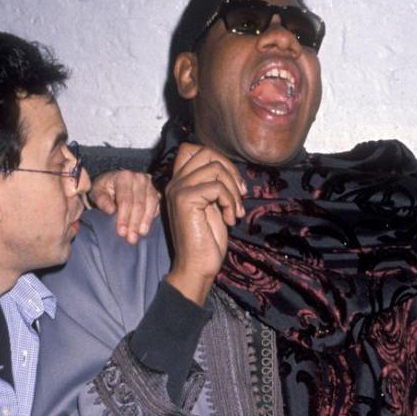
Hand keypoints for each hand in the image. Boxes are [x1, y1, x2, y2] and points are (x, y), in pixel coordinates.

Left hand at [90, 171, 160, 243]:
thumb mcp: (97, 192)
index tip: (121, 232)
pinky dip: (152, 217)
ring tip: (140, 234)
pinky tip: (146, 227)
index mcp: (124, 177)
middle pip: (139, 204)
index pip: (125, 200)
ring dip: (146, 222)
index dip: (123, 217)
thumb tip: (111, 210)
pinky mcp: (155, 193)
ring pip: (151, 204)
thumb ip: (102, 200)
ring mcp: (150, 185)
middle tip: (131, 238)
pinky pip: (157, 206)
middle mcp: (140, 178)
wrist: (114, 184)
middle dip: (134, 223)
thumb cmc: (105, 189)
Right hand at [164, 145, 246, 305]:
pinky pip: (217, 187)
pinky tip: (230, 219)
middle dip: (231, 171)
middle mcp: (175, 182)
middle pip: (206, 152)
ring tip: (236, 211)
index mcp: (180, 182)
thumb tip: (230, 171)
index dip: (219, 159)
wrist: (197, 266)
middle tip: (240, 194)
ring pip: (215, 168)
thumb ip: (214, 185)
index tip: (234, 184)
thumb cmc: (207, 241)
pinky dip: (229, 202)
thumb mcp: (213, 206)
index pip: (194, 149)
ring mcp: (178, 189)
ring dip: (233, 190)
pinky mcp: (185, 200)